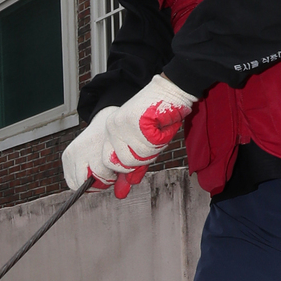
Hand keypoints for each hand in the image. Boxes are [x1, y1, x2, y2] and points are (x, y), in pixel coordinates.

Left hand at [66, 73, 194, 199]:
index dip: (123, 170)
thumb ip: (133, 166)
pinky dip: (162, 138)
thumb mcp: (144, 144)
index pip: (108, 163)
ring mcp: (122, 124)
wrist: (171, 89)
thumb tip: (122, 190)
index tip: (132, 171)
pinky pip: (151, 144)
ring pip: (138, 155)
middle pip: (124, 163)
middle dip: (141, 160)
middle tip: (151, 144)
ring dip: (153, 148)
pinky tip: (161, 125)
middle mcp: (112, 128)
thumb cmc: (160, 117)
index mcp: (111, 132)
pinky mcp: (135, 120)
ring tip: (157, 131)